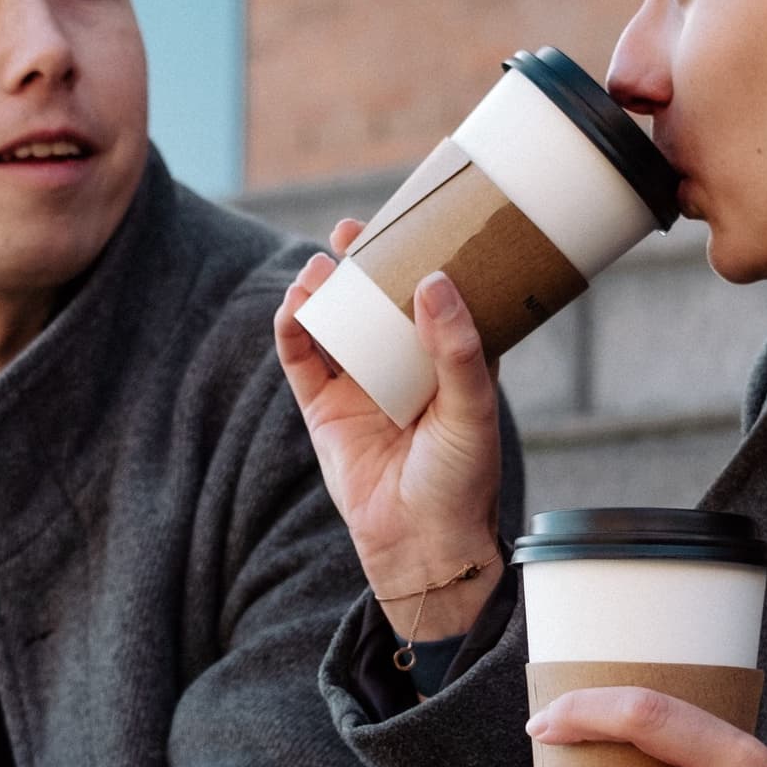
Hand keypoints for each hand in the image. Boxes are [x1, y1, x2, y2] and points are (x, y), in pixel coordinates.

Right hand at [274, 220, 504, 639]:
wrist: (424, 546)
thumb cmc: (462, 480)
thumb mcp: (472, 408)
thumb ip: (455, 347)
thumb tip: (433, 281)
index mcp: (447, 357)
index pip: (429, 294)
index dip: (415, 255)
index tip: (407, 220)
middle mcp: (401, 365)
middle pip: (375, 299)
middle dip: (361, 263)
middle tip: (350, 233)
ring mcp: (359, 385)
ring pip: (335, 322)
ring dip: (322, 291)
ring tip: (319, 268)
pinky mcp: (324, 409)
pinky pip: (302, 359)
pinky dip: (294, 328)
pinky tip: (296, 305)